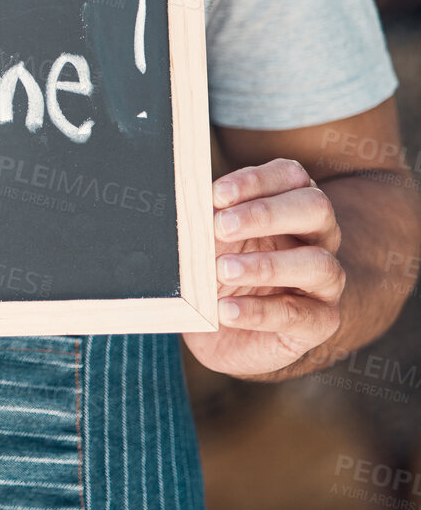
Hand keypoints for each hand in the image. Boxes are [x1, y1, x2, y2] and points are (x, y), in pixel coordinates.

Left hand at [183, 158, 345, 377]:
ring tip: (222, 270)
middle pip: (315, 208)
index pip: (290, 176)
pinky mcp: (320, 321)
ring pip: (318, 263)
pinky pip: (299, 314)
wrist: (221, 332)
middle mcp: (317, 239)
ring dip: (266, 264)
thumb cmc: (216, 276)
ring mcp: (324, 282)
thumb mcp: (206, 244)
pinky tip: (226, 311)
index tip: (215, 195)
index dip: (255, 181)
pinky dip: (259, 311)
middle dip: (265, 213)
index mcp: (290, 208)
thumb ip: (204, 222)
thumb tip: (185, 205)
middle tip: (220, 226)